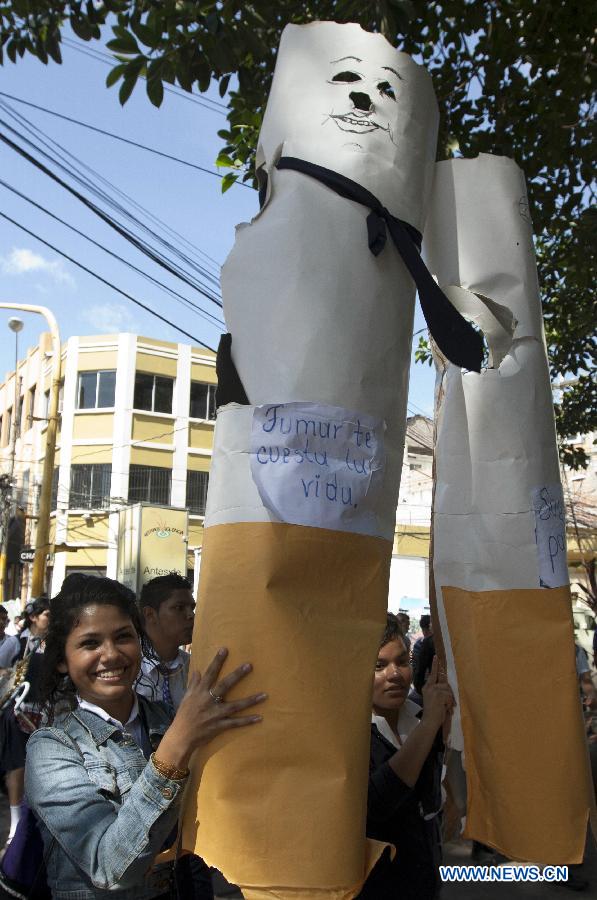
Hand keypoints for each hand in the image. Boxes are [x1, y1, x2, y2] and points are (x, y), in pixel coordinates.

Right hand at [156, 648, 266, 769]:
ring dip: (251, 700)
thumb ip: (193, 684)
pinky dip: (247, 721)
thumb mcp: (186, 698)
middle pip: (224, 686)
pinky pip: (236, 723)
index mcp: (200, 692)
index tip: (225, 649)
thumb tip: (197, 671)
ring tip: (265, 695)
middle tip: (249, 665)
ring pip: (235, 706)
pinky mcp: (220, 726)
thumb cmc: (183, 716)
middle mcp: (208, 701)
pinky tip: (259, 717)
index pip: (209, 674)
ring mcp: (215, 714)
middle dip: (237, 675)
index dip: (217, 662)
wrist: (181, 737)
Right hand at [421, 656, 454, 732]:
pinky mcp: (439, 695)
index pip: (432, 674)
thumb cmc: (432, 712)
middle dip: (448, 691)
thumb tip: (445, 686)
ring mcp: (434, 690)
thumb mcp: (433, 698)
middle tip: (445, 699)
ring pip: (448, 690)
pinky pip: (450, 696)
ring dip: (450, 700)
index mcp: (427, 687)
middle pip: (444, 682)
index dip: (435, 665)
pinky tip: (445, 708)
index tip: (436, 657)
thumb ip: (438, 691)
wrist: (429, 721)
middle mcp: (430, 687)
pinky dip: (450, 703)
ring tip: (445, 707)